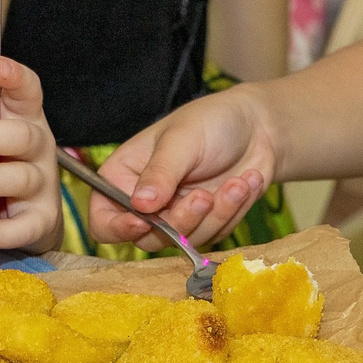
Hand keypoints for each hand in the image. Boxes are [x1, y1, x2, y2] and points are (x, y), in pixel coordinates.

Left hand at [0, 55, 61, 252]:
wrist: (30, 214)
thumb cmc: (0, 154)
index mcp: (24, 116)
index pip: (28, 91)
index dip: (14, 77)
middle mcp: (37, 148)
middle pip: (21, 136)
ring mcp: (41, 185)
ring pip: (18, 178)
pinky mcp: (38, 222)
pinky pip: (22, 227)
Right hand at [84, 87, 279, 251]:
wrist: (258, 126)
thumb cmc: (211, 121)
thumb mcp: (182, 140)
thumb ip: (161, 172)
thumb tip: (140, 205)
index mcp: (125, 176)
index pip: (104, 218)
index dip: (117, 227)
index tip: (144, 221)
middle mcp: (146, 202)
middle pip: (148, 237)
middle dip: (181, 220)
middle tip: (204, 196)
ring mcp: (176, 216)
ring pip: (185, 241)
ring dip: (215, 214)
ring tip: (238, 183)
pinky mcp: (205, 224)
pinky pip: (214, 235)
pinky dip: (233, 211)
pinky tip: (246, 182)